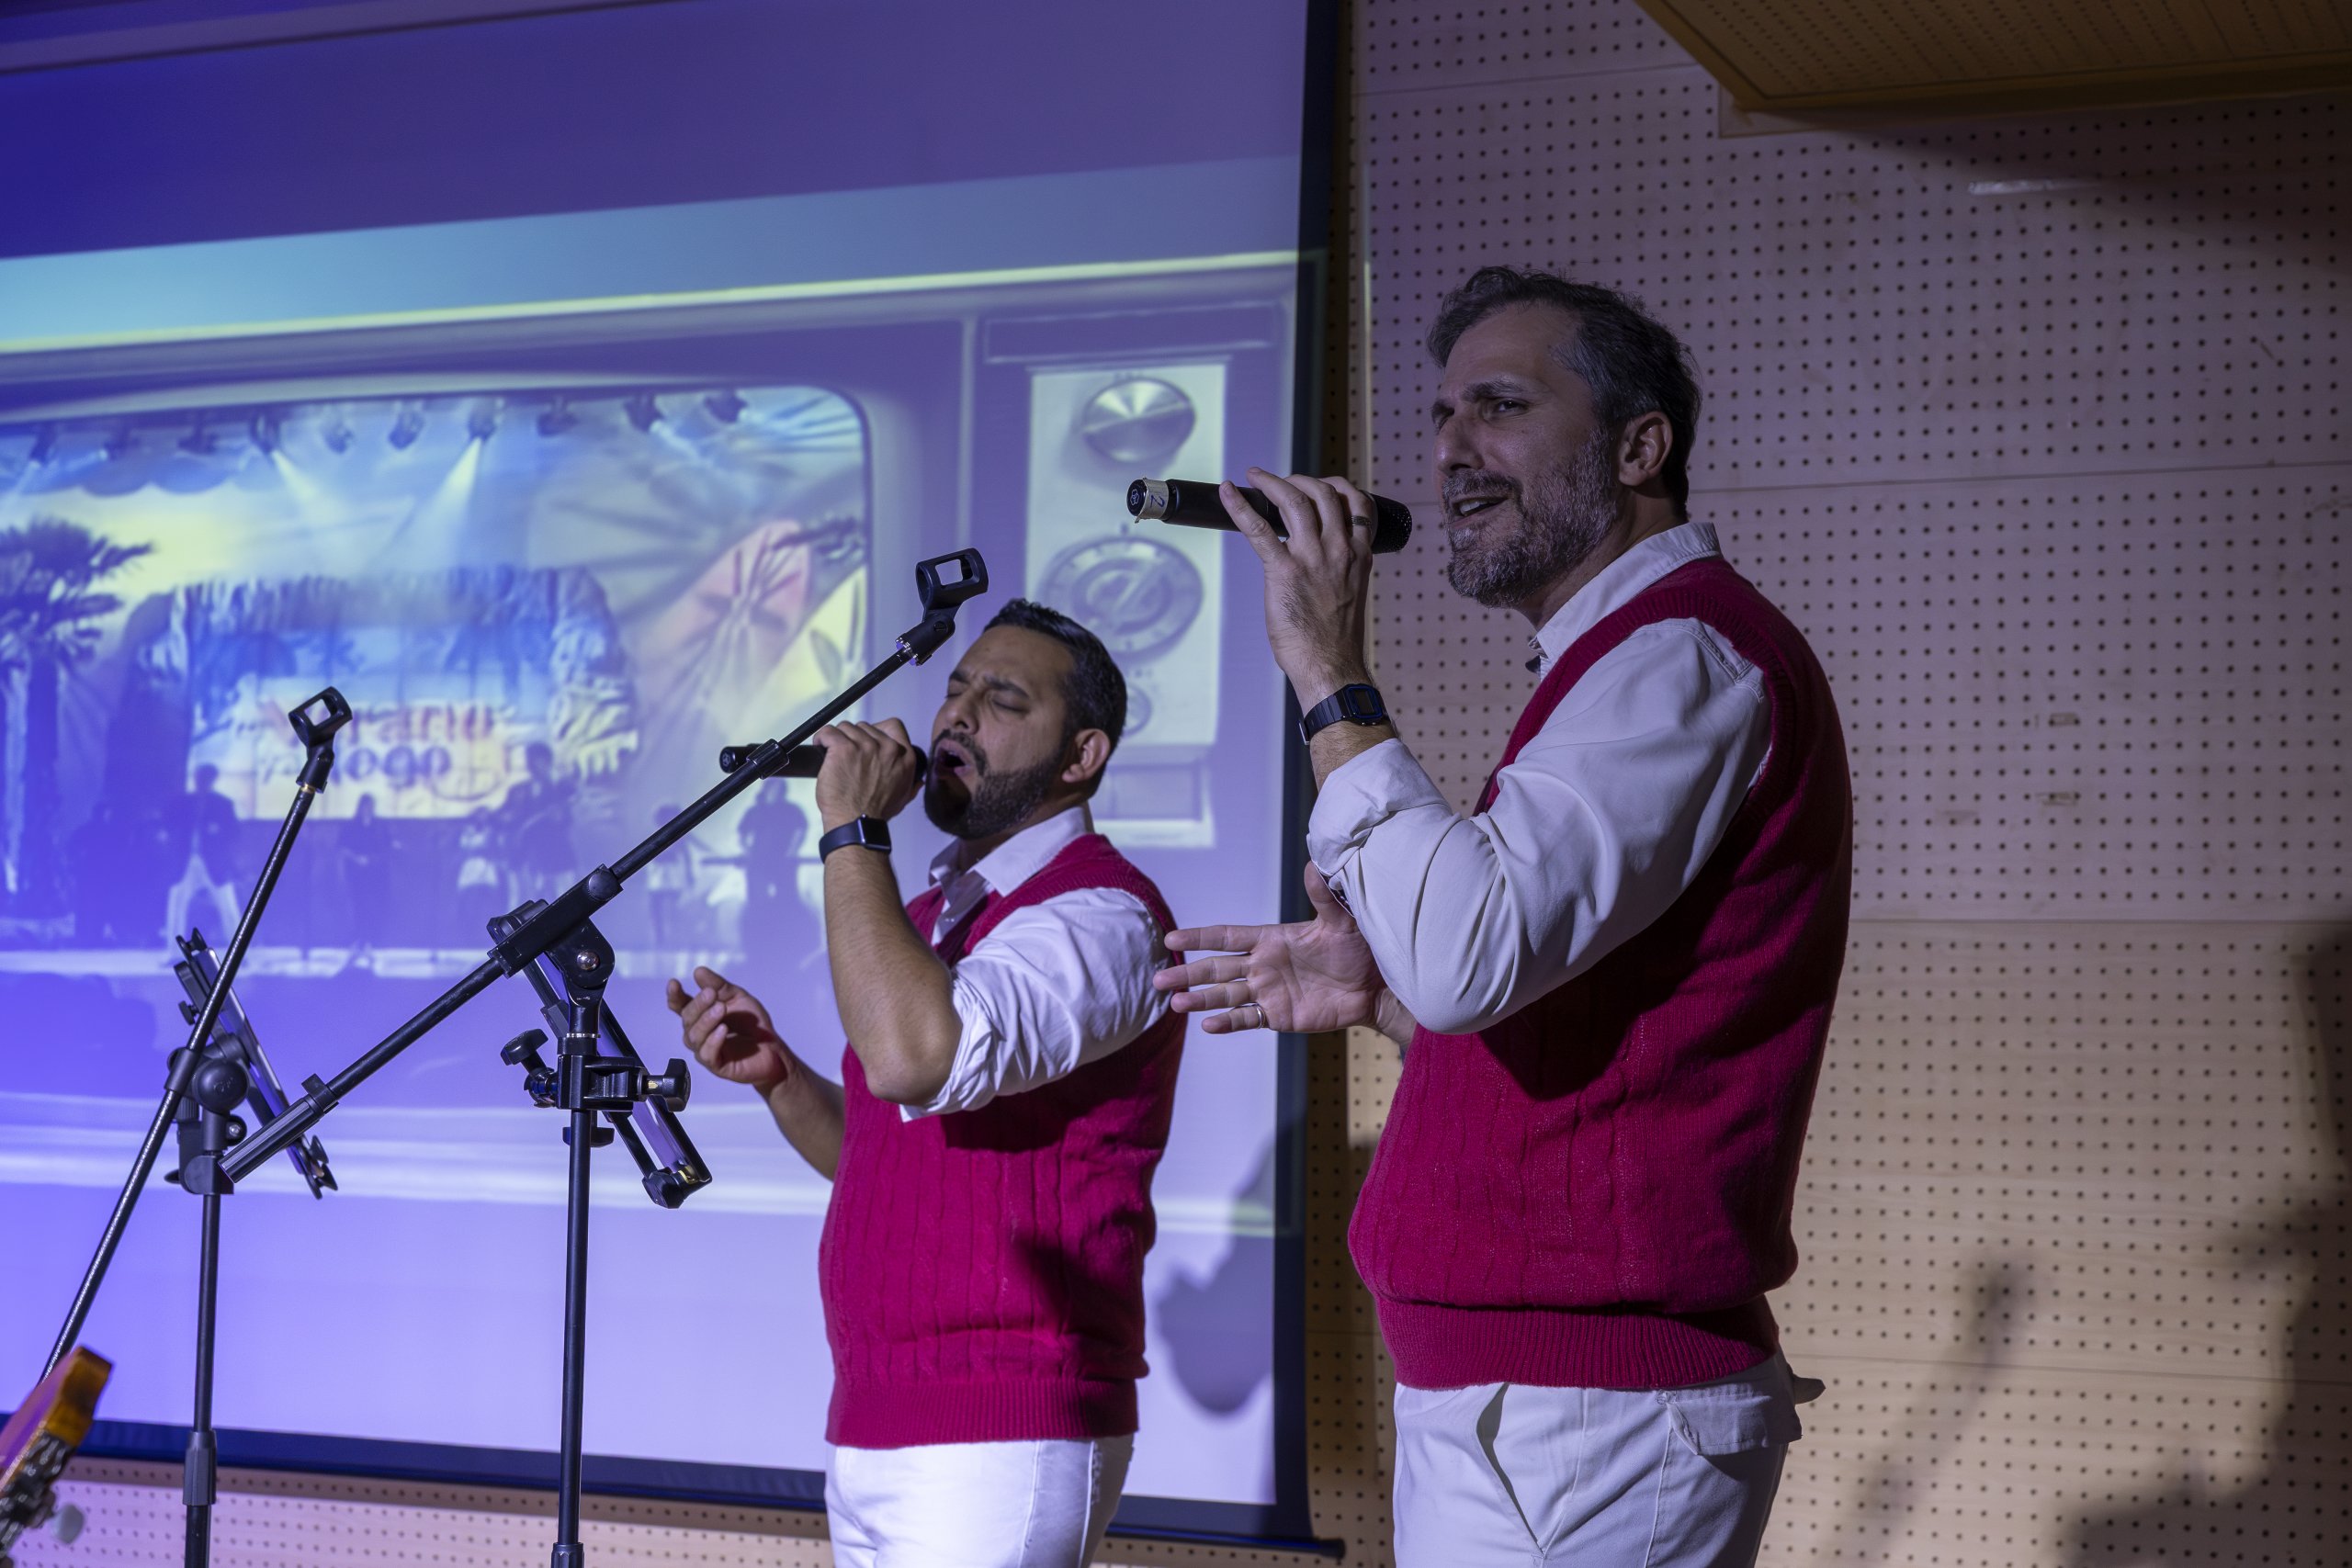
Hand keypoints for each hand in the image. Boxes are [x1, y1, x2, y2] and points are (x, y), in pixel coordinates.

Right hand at [666, 965, 796, 1091]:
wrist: (773, 1047)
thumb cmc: (752, 1023)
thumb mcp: (737, 997)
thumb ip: (719, 986)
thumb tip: (698, 972)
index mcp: (701, 1015)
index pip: (680, 1007)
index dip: (675, 996)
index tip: (674, 983)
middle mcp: (699, 1033)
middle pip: (687, 1019)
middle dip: (698, 1005)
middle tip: (711, 994)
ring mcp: (705, 1050)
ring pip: (694, 1037)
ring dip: (706, 1021)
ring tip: (721, 1009)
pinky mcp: (716, 1065)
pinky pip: (707, 1054)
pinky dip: (713, 1041)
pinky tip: (723, 1030)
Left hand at [813, 718, 921, 830]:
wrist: (856, 824)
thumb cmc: (876, 814)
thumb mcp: (903, 798)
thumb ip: (911, 785)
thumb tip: (917, 782)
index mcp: (905, 757)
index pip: (894, 725)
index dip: (876, 730)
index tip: (866, 739)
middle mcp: (887, 748)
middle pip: (864, 726)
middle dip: (853, 738)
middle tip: (846, 755)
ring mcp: (865, 746)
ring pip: (845, 728)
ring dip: (837, 739)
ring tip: (833, 755)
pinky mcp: (843, 749)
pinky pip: (828, 732)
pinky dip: (822, 738)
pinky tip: (820, 747)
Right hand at [1154, 864, 1386, 1033]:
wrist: (1374, 986)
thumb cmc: (1358, 949)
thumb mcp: (1342, 920)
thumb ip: (1324, 896)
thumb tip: (1314, 865)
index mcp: (1271, 939)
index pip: (1227, 936)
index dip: (1200, 937)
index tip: (1171, 937)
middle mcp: (1262, 965)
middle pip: (1216, 969)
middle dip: (1188, 973)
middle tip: (1158, 978)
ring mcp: (1268, 992)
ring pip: (1225, 995)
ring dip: (1200, 999)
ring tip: (1175, 1003)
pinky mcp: (1278, 1016)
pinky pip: (1247, 1019)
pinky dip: (1227, 1022)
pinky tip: (1207, 1025)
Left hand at [1221, 469, 1377, 705]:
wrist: (1331, 666)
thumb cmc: (1337, 640)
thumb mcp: (1351, 594)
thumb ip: (1340, 570)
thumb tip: (1319, 563)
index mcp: (1359, 555)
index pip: (1358, 503)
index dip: (1337, 485)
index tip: (1321, 484)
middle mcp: (1339, 549)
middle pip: (1324, 493)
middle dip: (1300, 479)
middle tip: (1281, 482)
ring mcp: (1312, 557)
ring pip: (1294, 500)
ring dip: (1273, 482)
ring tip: (1257, 478)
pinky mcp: (1284, 570)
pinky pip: (1259, 528)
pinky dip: (1240, 506)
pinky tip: (1228, 492)